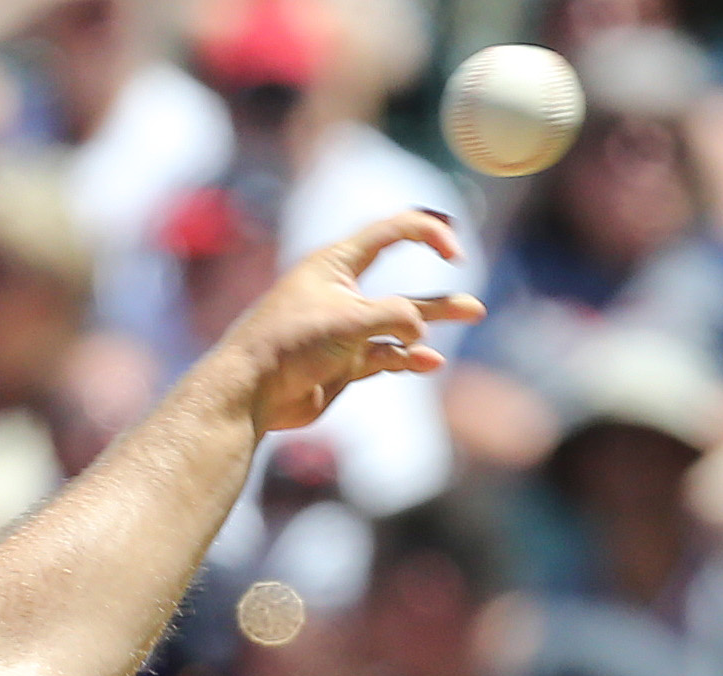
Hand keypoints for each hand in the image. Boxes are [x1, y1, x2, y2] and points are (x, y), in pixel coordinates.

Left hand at [217, 213, 480, 437]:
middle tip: (472, 294)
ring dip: (433, 319)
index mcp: (337, 264)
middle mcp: (343, 293)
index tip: (453, 251)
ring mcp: (344, 331)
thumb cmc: (289, 345)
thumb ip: (393, 317)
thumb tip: (421, 333)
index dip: (428, 233)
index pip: (392, 233)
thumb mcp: (349, 320)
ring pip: (398, 322)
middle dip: (438, 285)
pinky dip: (408, 358)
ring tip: (472, 313)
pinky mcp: (344, 364)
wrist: (250, 394)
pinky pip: (386, 356)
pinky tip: (431, 362)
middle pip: (401, 282)